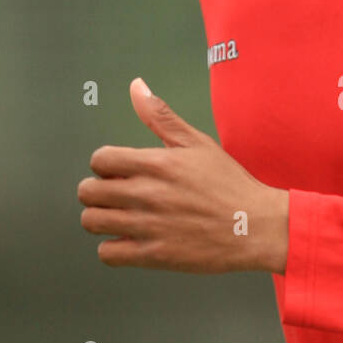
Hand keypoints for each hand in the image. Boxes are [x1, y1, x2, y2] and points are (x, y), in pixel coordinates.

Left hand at [77, 78, 288, 272]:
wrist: (255, 227)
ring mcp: (149, 226)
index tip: (118, 173)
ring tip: (118, 218)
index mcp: (156, 164)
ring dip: (100, 219)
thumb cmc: (230, 185)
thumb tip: (136, 87)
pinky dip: (112, 248)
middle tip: (115, 196)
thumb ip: (161, 116)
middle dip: (97, 191)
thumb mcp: (198, 143)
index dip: (105, 165)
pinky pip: (108, 254)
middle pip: (87, 191)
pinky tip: (128, 240)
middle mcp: (148, 194)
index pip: (99, 160)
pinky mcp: (154, 255)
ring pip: (91, 221)